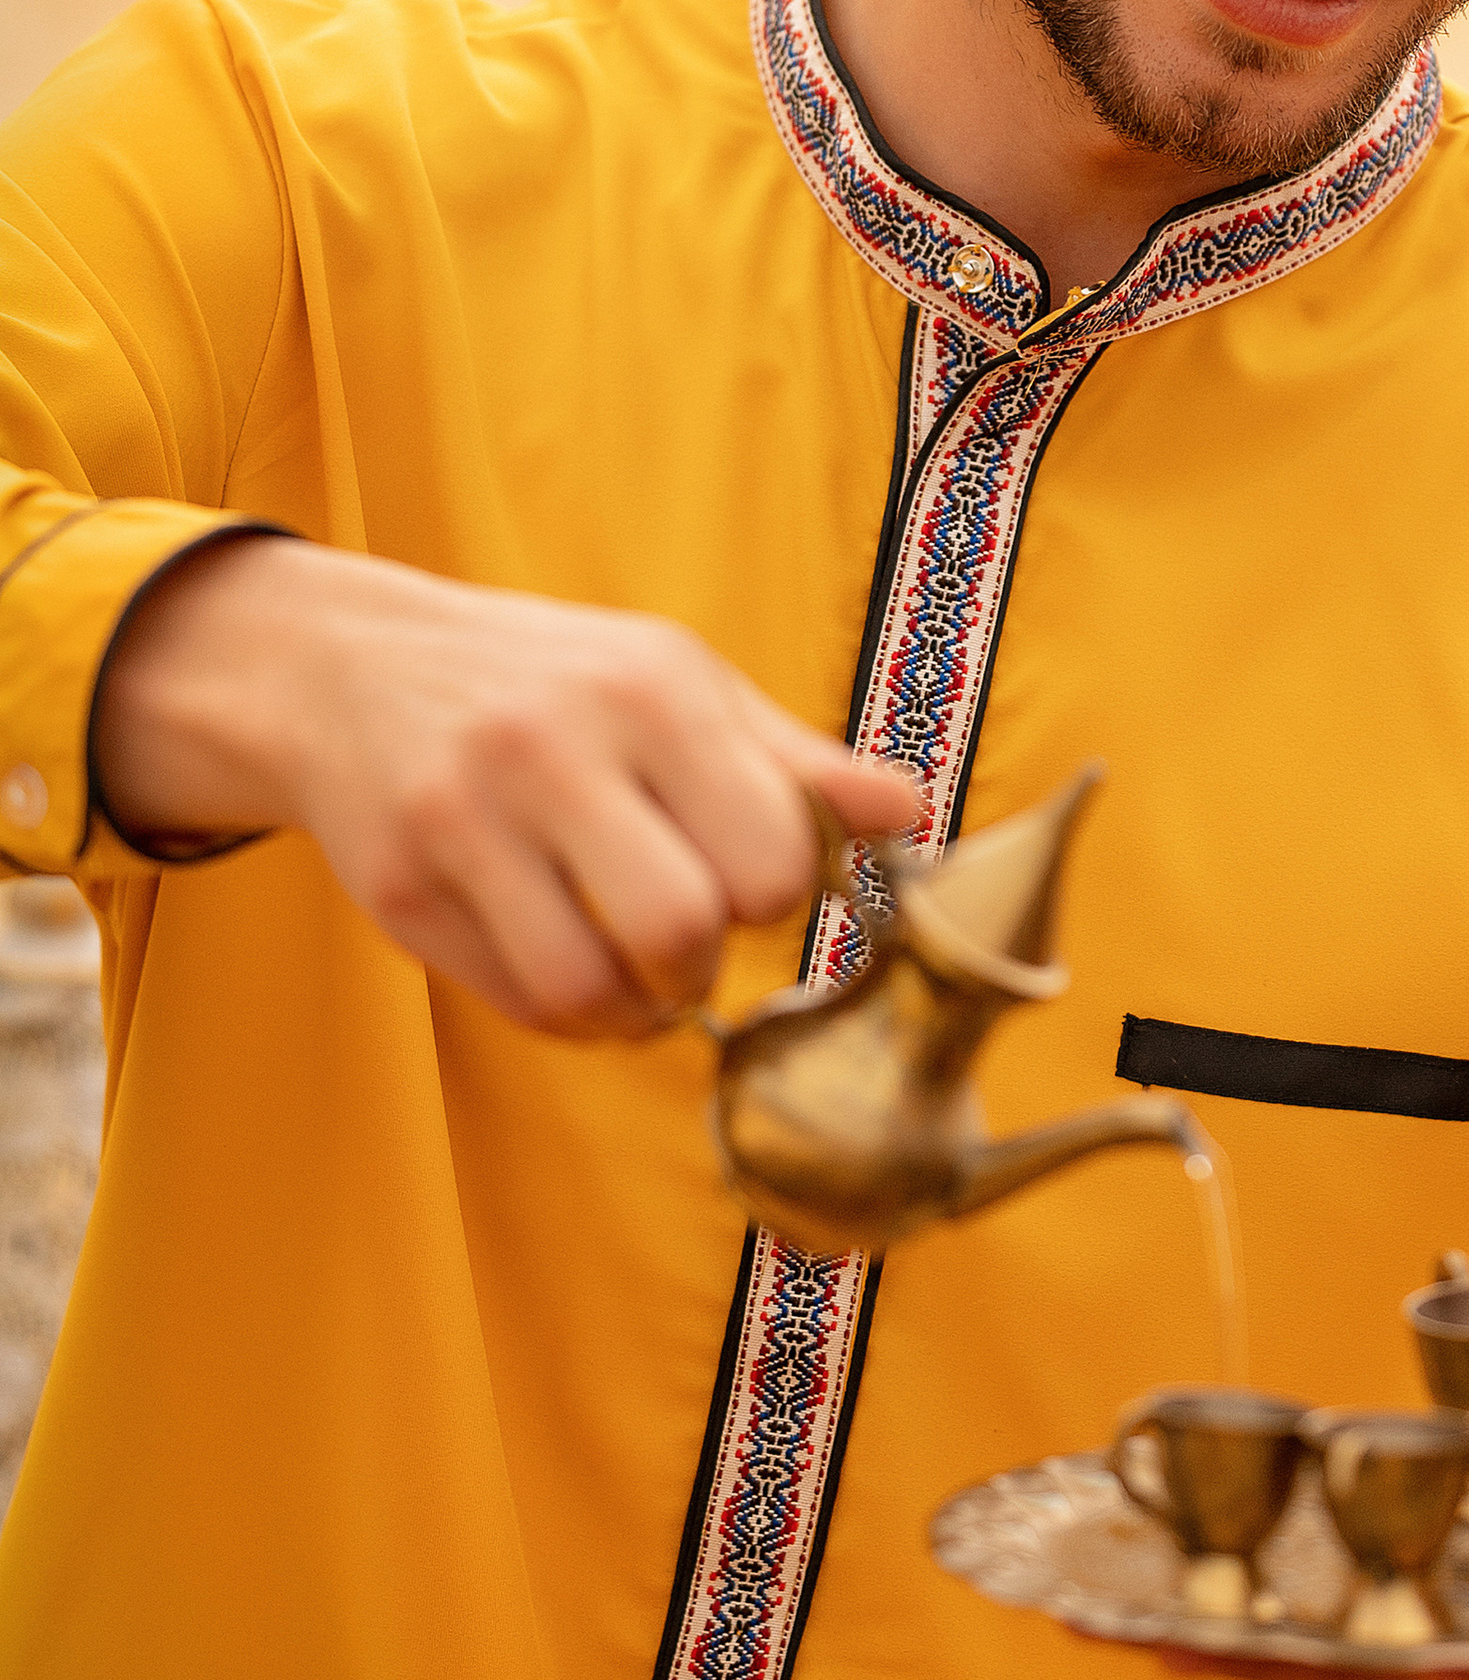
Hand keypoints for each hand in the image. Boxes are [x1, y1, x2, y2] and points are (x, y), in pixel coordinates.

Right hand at [93, 532, 917, 1034]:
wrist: (347, 667)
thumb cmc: (548, 681)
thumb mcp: (676, 683)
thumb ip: (794, 761)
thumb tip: (911, 817)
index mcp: (648, 692)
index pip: (767, 853)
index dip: (779, 895)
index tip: (755, 883)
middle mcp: (552, 751)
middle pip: (680, 926)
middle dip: (706, 962)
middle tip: (692, 937)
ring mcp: (462, 823)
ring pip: (587, 988)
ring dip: (633, 1007)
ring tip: (631, 962)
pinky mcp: (396, 891)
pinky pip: (515, 1003)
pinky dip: (565, 1013)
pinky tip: (569, 960)